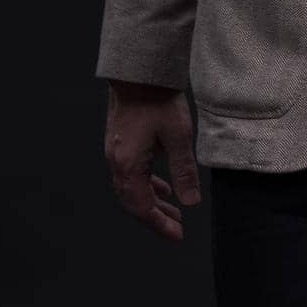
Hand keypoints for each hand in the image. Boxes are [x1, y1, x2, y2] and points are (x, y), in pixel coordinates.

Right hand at [104, 80, 200, 240]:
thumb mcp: (178, 136)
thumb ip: (183, 171)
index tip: (177, 234)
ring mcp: (116, 152)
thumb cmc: (158, 100)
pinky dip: (147, 184)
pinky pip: (131, 173)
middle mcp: (116, 161)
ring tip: (173, 210)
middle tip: (177, 228)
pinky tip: (162, 186)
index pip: (141, 206)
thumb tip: (190, 202)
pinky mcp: (120, 143)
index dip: (159, 224)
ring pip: (132, 188)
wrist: (138, 72)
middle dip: (155, 217)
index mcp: (128, 164)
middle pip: (133, 201)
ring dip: (151, 201)